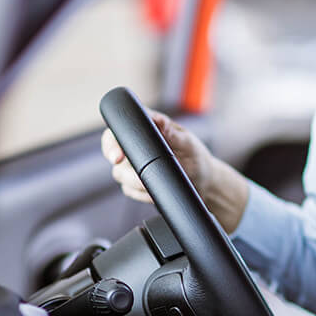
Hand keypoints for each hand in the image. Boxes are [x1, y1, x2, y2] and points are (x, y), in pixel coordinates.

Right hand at [101, 112, 248, 232]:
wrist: (203, 181)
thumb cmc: (195, 156)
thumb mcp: (187, 142)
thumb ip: (172, 132)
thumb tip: (157, 121)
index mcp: (145, 129)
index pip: (118, 129)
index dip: (112, 142)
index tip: (118, 156)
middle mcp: (135, 146)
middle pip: (113, 153)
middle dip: (122, 167)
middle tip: (139, 177)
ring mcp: (134, 165)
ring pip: (120, 175)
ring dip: (136, 183)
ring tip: (155, 185)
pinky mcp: (136, 184)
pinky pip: (130, 191)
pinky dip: (142, 194)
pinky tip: (157, 192)